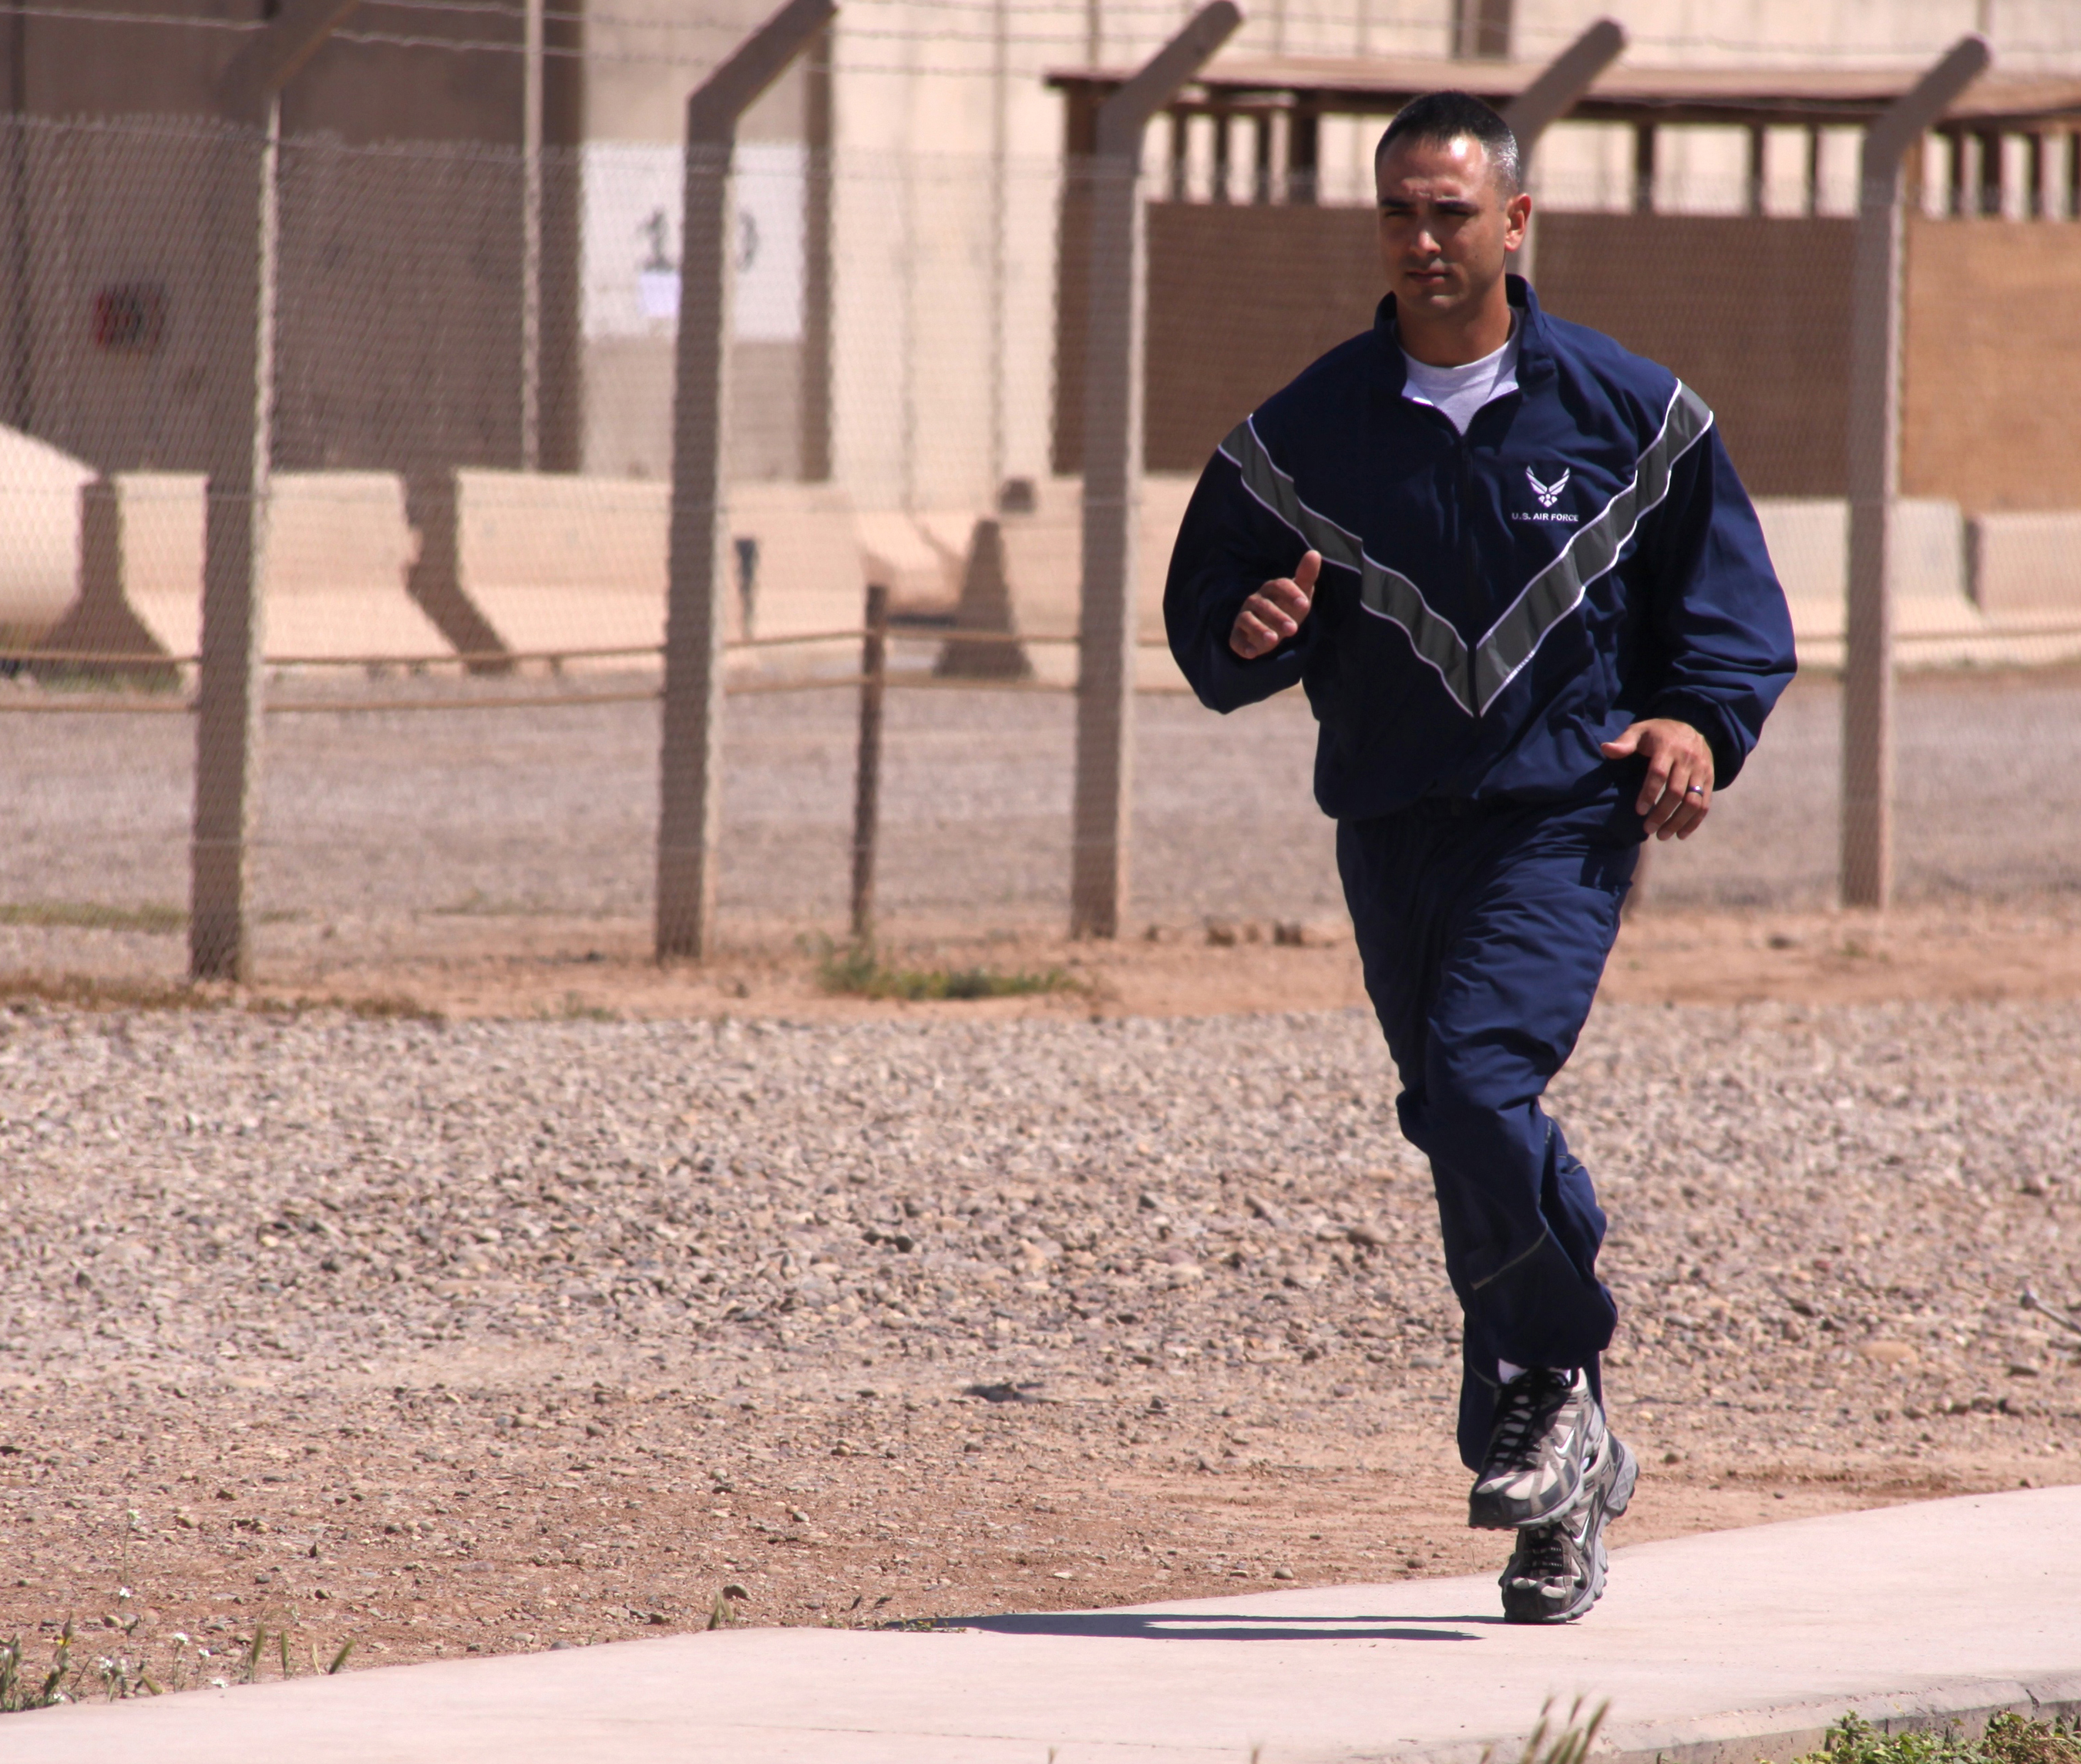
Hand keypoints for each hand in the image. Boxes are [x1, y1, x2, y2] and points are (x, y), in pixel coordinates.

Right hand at [1229, 551, 1320, 658]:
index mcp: (1271, 589)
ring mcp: (1245, 617)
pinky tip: (1252, 653)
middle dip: (1278, 616)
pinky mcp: (1238, 635)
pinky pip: (1236, 639)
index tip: (1304, 605)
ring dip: (1259, 630)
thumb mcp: (1301, 593)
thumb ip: (1306, 576)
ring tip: (1274, 641)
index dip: (1290, 594)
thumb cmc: (1288, 608)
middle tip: (1293, 629)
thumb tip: (1314, 553)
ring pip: (1248, 620)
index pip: (1278, 586)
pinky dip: (1243, 646)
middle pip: (1264, 605)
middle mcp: (1255, 601)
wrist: (1272, 628)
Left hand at [1600, 718, 1713, 840]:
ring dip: (1678, 821)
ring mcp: (1701, 770)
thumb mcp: (1640, 730)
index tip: (1639, 811)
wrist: (1693, 725)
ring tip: (1662, 835)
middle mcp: (1688, 759)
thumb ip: (1625, 742)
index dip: (1649, 793)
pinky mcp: (1710, 778)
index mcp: (1668, 747)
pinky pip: (1705, 803)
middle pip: (1676, 792)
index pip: (1659, 774)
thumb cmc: (1658, 733)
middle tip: (1648, 829)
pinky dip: (1694, 821)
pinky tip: (1681, 834)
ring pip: (1693, 801)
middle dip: (1662, 813)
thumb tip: (1606, 749)